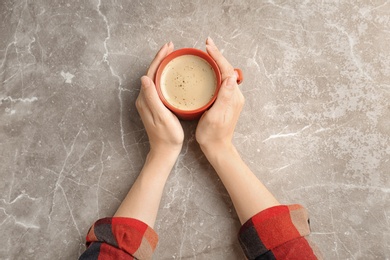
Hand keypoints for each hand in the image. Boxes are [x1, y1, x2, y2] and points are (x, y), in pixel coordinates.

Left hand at [136, 42, 183, 154]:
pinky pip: (158, 85)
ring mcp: (148, 102)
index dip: (159, 58)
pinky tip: (171, 74)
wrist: (164, 151)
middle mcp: (144, 98)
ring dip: (162, 65)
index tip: (168, 47)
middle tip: (171, 47)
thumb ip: (153, 98)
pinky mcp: (154, 105)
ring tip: (172, 55)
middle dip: (161, 58)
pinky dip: (164, 75)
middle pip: (152, 72)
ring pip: (155, 77)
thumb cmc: (167, 136)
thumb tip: (144, 77)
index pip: (151, 72)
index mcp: (145, 99)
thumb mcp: (162, 116)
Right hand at [196, 38, 244, 155]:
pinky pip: (221, 81)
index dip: (218, 56)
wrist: (217, 148)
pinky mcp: (226, 101)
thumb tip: (231, 77)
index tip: (208, 46)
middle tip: (207, 44)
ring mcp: (231, 98)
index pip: (226, 70)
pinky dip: (215, 71)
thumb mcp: (216, 117)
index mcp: (232, 97)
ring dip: (217, 62)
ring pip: (224, 74)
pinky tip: (208, 69)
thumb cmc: (212, 135)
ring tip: (207, 52)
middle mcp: (234, 95)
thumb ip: (224, 98)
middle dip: (217, 55)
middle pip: (227, 69)